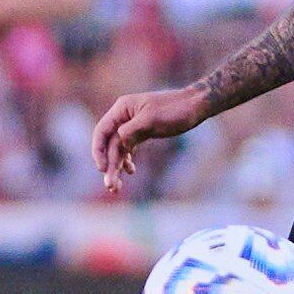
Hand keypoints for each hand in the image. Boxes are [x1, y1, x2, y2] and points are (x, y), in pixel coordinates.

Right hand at [92, 83, 211, 186]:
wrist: (195, 106)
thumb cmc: (175, 109)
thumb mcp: (152, 119)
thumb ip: (132, 130)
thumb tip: (119, 143)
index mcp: (122, 109)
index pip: (102, 131)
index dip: (98, 151)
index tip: (102, 169)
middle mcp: (124, 117)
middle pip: (110, 145)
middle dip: (110, 166)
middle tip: (111, 187)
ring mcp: (132, 125)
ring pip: (119, 149)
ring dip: (117, 168)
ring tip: (116, 188)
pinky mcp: (142, 132)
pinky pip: (128, 149)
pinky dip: (127, 161)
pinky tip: (131, 171)